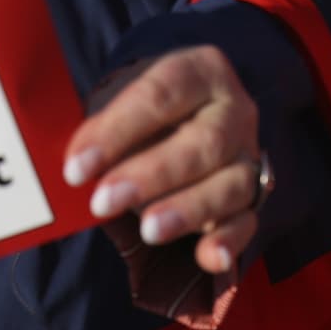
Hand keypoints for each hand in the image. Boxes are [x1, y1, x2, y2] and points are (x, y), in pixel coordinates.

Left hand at [63, 46, 266, 275]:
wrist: (187, 122)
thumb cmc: (148, 116)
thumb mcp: (124, 108)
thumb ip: (104, 132)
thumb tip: (77, 170)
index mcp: (202, 73)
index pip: (162, 95)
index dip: (118, 131)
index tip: (77, 168)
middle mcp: (234, 112)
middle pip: (204, 143)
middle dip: (152, 174)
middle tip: (103, 202)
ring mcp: (248, 156)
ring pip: (230, 185)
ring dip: (188, 209)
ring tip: (149, 231)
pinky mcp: (253, 198)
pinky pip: (247, 222)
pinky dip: (228, 241)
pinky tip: (207, 257)